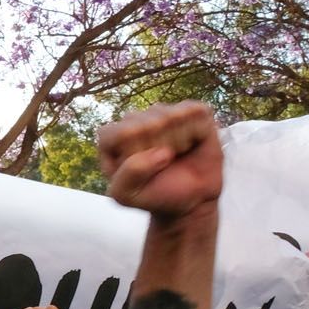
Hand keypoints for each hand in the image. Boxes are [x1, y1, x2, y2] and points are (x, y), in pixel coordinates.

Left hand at [98, 101, 222, 219]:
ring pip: (171, 118)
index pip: (120, 134)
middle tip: (161, 166)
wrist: (192, 199)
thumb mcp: (128, 195)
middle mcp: (134, 119)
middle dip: (158, 154)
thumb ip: (127, 177)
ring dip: (179, 144)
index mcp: (110, 137)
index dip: (135, 157)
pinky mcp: (190, 109)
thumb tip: (162, 152)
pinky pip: (195, 114)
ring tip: (176, 155)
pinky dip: (197, 133)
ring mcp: (162, 112)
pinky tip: (192, 143)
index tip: (140, 172)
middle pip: (146, 126)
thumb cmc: (155, 193)